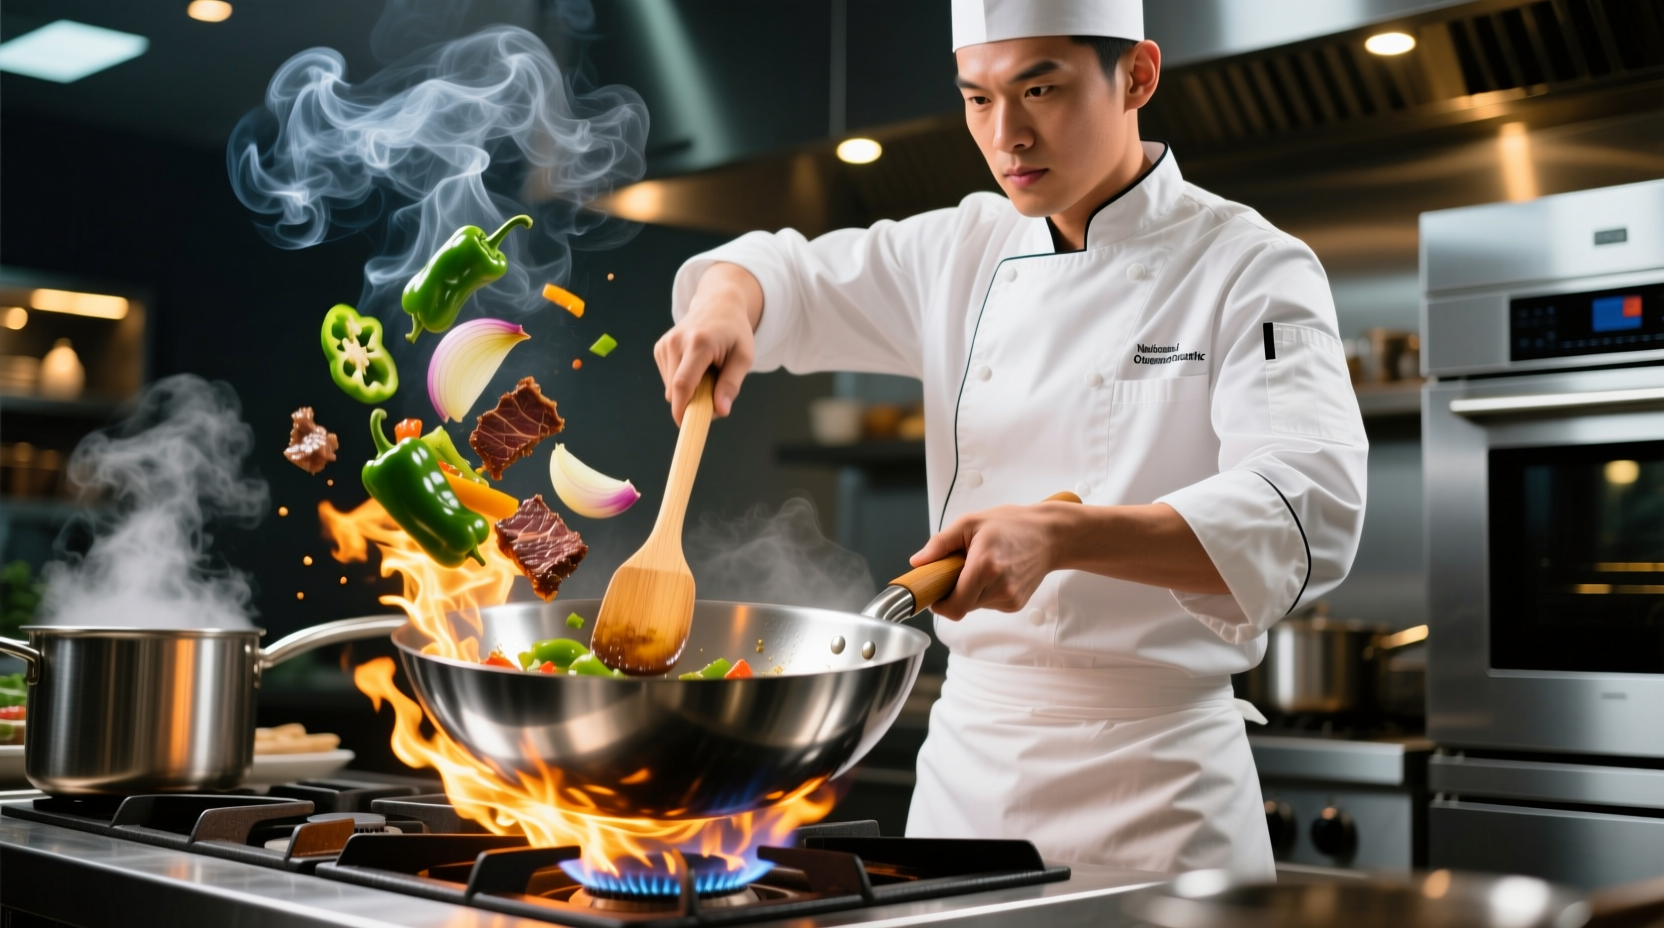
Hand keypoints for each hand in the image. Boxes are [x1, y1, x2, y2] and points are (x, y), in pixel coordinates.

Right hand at [654, 263, 762, 424]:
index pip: (683, 384)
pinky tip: (695, 366)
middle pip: (676, 390)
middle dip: (693, 402)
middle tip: (715, 393)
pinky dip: (682, 381)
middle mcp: (676, 341)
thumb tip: (721, 411)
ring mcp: (665, 344)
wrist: (718, 304)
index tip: (687, 426)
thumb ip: (731, 384)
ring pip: (671, 388)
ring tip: (707, 372)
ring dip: (688, 391)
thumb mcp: (744, 357)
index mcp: (699, 343)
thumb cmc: (735, 332)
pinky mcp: (660, 348)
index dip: (683, 410)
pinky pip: (668, 379)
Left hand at [910, 502, 1075, 619]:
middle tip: (960, 569)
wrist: (1050, 535)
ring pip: (975, 606)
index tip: (935, 592)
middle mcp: (999, 587)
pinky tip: (995, 573)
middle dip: (954, 592)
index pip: (953, 607)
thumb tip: (918, 562)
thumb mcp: (970, 523)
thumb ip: (940, 543)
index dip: (939, 604)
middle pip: (962, 606)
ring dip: (971, 591)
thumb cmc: (1012, 525)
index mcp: (984, 567)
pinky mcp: (1016, 603)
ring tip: (982, 566)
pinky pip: (989, 604)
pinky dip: (985, 592)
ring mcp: (1010, 598)